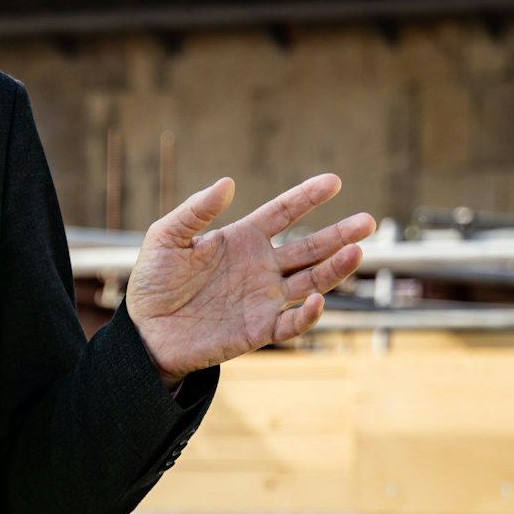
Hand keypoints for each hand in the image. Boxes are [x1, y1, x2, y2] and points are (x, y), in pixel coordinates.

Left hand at [125, 174, 374, 382]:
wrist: (145, 331)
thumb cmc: (153, 282)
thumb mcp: (166, 238)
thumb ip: (195, 211)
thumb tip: (227, 183)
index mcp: (241, 239)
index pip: (283, 213)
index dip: (307, 197)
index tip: (334, 181)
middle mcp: (260, 266)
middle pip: (310, 247)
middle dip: (340, 235)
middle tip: (368, 221)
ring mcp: (264, 298)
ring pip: (312, 281)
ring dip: (336, 268)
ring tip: (357, 252)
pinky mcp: (259, 330)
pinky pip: (292, 323)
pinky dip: (308, 314)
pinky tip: (317, 299)